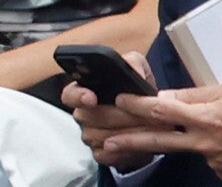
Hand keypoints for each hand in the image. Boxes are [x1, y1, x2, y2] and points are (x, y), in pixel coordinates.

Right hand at [63, 51, 162, 171]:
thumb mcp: (138, 70)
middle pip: (88, 118)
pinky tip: (139, 144)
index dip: (78, 96)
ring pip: (99, 138)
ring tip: (148, 128)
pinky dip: (125, 151)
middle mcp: (83, 114)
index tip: (91, 97)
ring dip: (126, 134)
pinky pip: (106, 156)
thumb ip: (133, 63)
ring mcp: (90, 135)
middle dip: (118, 116)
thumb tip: (132, 70)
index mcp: (84, 91)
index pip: (69, 94)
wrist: (152, 120)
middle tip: (141, 115)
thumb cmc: (138, 92)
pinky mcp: (101, 154)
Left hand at [105, 84, 221, 182]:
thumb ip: (195, 96)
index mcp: (205, 117)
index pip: (161, 111)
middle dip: (131, 141)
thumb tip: (167, 98)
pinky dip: (211, 149)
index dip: (137, 106)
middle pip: (160, 140)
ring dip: (181, 142)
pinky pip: (210, 159)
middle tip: (107, 143)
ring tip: (189, 134)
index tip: (120, 101)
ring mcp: (216, 162)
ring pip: (188, 149)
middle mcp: (206, 143)